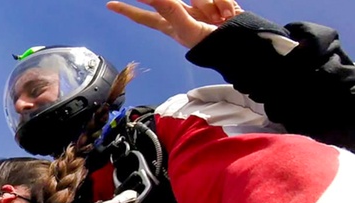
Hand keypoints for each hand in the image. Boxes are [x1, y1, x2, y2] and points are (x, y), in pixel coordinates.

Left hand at [107, 0, 243, 48]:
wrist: (245, 45)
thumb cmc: (214, 46)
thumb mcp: (187, 28)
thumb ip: (169, 9)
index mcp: (171, 25)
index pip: (144, 16)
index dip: (127, 10)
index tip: (110, 5)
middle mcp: (182, 14)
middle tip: (159, 1)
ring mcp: (199, 7)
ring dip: (210, 5)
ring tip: (219, 18)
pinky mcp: (216, 2)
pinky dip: (223, 4)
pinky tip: (227, 14)